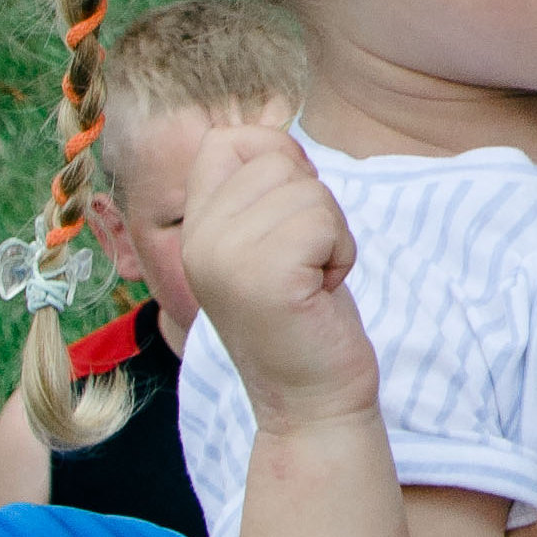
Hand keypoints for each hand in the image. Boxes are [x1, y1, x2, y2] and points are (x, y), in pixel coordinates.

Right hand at [177, 126, 380, 434]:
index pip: (225, 140)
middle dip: (313, 207)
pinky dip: (341, 254)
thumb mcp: (270, 244)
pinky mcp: (264, 275)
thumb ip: (263, 191)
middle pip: (277, 160)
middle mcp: (199, 240)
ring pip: (307, 190)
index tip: (291, 219)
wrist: (311, 403)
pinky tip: (321, 293)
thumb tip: (279, 133)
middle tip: (303, 265)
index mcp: (195, 230)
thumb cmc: (304, 319)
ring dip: (330, 234)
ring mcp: (226, 257)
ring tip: (311, 282)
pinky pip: (324, 220)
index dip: (277, 161)